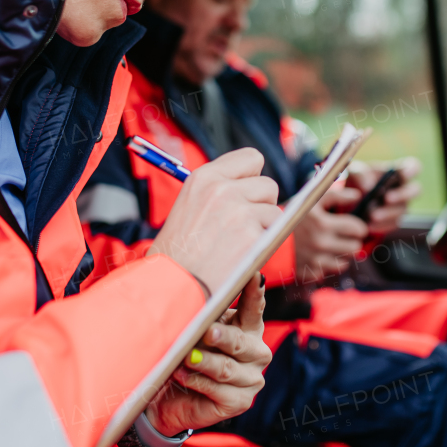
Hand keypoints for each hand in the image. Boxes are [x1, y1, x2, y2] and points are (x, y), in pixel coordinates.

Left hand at [145, 274, 271, 434]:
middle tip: (208, 332)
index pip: (254, 308)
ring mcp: (251, 379)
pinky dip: (197, 381)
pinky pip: (218, 390)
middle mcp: (257, 353)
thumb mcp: (195, 330)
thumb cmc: (187, 354)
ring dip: (204, 362)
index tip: (253, 276)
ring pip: (226, 369)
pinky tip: (181, 375)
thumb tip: (185, 287)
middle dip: (223, 337)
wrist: (172, 398)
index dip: (254, 293)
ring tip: (186, 357)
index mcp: (249, 328)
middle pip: (240, 342)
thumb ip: (200, 313)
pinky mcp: (240, 402)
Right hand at [148, 148, 280, 294]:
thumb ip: (216, 193)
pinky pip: (277, 233)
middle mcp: (221, 189)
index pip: (251, 158)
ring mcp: (239, 211)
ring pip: (275, 211)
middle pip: (268, 185)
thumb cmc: (175, 256)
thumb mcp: (187, 208)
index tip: (245, 197)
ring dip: (265, 228)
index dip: (252, 179)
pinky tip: (244, 257)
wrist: (169, 288)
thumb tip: (247, 187)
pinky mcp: (252, 236)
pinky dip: (266, 246)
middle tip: (241, 229)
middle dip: (261, 206)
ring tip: (239, 246)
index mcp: (203, 178)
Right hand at [292, 183, 366, 283]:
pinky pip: (328, 272)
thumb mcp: (311, 199)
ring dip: (341, 255)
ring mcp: (314, 260)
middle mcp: (321, 243)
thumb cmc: (290, 214)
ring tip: (332, 245)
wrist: (264, 235)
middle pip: (355, 248)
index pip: (357, 229)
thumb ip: (336, 195)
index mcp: (324, 223)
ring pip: (344, 263)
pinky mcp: (308, 272)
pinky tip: (319, 255)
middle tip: (344, 236)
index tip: (354, 226)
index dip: (358, 227)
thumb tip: (358, 195)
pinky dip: (326, 265)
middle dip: (352, 241)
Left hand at [345, 157, 421, 235]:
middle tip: (387, 199)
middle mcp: (404, 188)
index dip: (412, 170)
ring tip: (372, 215)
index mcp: (397, 171)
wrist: (351, 200)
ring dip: (388, 213)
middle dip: (402, 194)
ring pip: (403, 210)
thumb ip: (360, 174)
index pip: (414, 167)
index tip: (403, 174)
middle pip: (416, 190)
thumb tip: (368, 186)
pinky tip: (369, 224)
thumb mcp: (354, 172)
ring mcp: (401, 205)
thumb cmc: (357, 179)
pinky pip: (393, 224)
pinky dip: (381, 225)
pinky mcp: (394, 220)